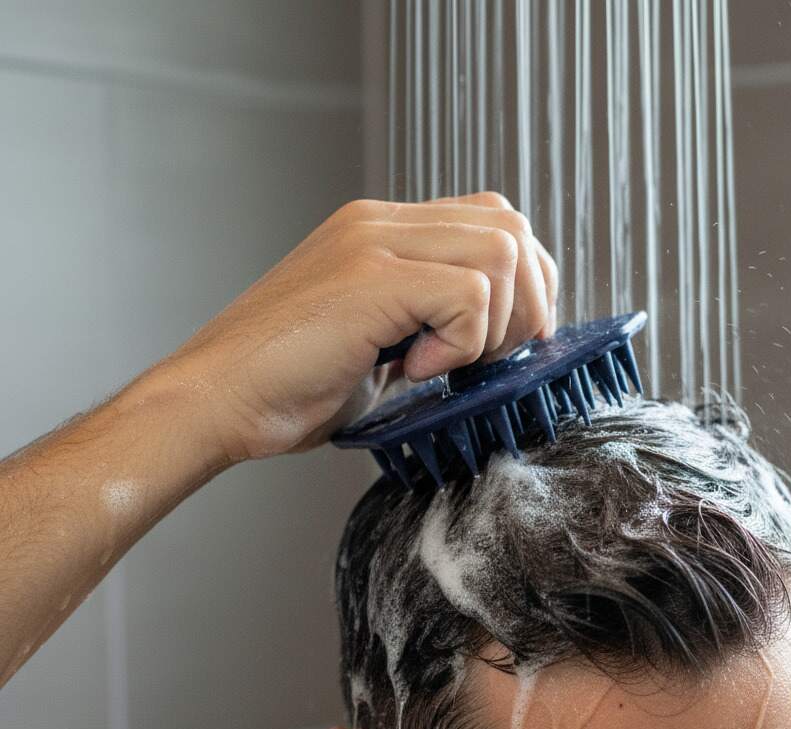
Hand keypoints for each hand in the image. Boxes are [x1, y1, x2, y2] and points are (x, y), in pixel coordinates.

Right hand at [150, 191, 558, 461]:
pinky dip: (461, 344)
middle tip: (490, 359)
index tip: (513, 341)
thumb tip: (498, 337)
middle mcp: (381, 222)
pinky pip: (469, 295)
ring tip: (444, 365)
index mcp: (384, 231)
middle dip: (527, 303)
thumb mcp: (379, 343)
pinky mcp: (370, 277)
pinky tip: (413, 369)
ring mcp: (373, 242)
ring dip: (496, 325)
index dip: (526, 282)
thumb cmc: (291, 385)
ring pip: (501, 253)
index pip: (495, 221)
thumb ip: (429, 321)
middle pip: (511, 227)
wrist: (218, 400)